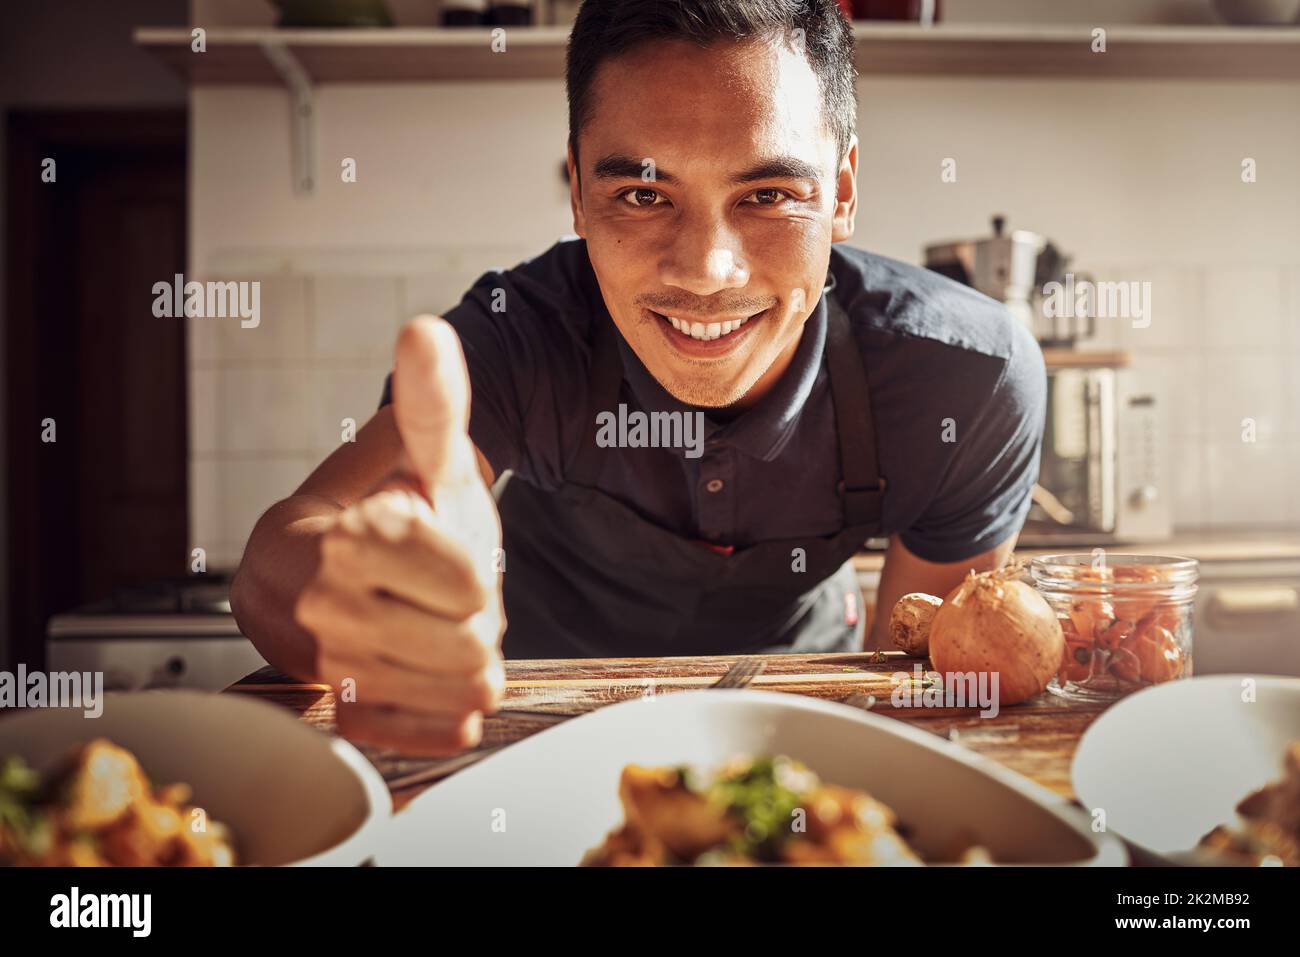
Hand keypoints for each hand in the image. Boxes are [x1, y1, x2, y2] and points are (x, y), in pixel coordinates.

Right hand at [295, 316, 505, 755]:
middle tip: (439, 595)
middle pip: (472, 644)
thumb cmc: (386, 508)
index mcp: (350, 540)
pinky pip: (431, 730)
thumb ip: (431, 402)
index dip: (472, 571)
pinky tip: (426, 675)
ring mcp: (331, 668)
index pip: (471, 586)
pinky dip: (445, 707)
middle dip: (474, 619)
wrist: (317, 571)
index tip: (437, 554)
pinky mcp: (342, 714)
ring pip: (463, 688)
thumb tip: (426, 329)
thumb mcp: (418, 454)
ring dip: (466, 658)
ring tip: (429, 624)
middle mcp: (327, 609)